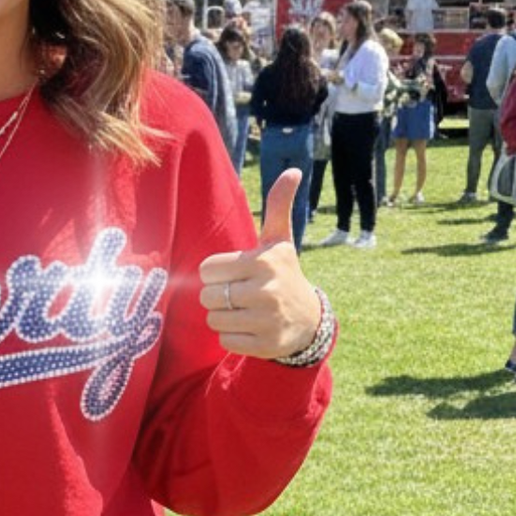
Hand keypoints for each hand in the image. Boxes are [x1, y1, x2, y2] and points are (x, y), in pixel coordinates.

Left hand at [198, 170, 322, 359]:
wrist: (308, 320)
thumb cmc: (284, 274)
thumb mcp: (280, 241)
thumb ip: (278, 206)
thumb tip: (294, 170)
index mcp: (263, 262)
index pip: (207, 270)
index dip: (217, 274)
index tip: (236, 274)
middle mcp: (266, 290)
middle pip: (207, 296)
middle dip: (219, 296)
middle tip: (240, 294)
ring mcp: (266, 320)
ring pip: (214, 320)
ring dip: (224, 317)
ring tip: (245, 311)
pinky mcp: (264, 345)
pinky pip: (225, 341)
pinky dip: (233, 337)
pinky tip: (251, 328)